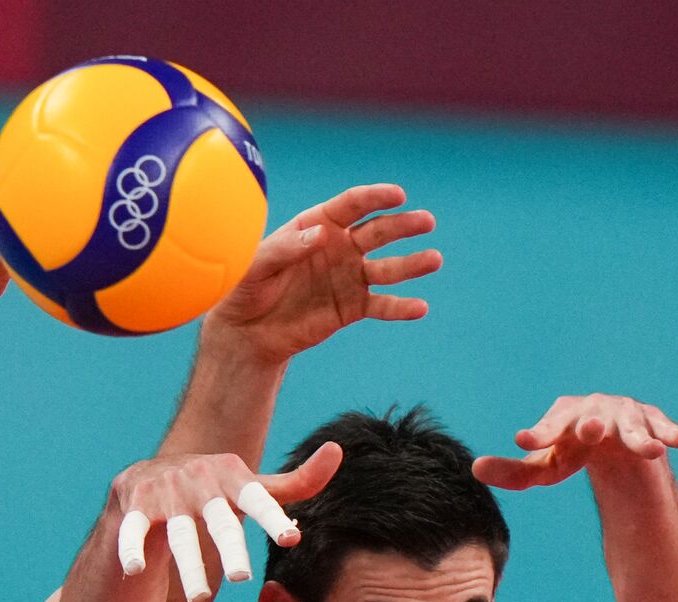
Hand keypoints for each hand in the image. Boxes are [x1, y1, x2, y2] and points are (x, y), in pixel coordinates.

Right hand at [112, 444, 342, 601]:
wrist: (146, 475)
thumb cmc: (212, 490)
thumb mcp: (251, 486)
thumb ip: (295, 482)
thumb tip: (338, 451)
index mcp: (230, 474)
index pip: (256, 498)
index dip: (272, 518)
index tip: (291, 537)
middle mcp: (198, 481)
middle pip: (218, 521)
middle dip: (229, 547)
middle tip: (242, 576)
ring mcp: (165, 493)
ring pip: (179, 535)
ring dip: (188, 564)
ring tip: (201, 596)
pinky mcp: (133, 505)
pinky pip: (133, 530)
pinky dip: (132, 548)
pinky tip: (135, 569)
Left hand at [204, 184, 441, 364]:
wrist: (247, 331)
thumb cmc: (244, 289)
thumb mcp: (256, 266)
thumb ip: (285, 248)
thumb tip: (321, 234)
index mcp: (316, 225)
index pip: (351, 206)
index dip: (375, 198)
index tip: (397, 194)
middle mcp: (339, 247)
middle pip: (378, 231)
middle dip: (403, 225)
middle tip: (426, 221)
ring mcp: (349, 277)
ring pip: (388, 268)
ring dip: (412, 264)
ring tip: (433, 260)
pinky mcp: (352, 307)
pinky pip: (381, 305)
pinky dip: (400, 307)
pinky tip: (420, 308)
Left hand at [473, 394, 677, 490]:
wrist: (615, 450)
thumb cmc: (572, 454)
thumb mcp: (545, 468)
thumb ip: (514, 472)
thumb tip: (476, 468)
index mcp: (565, 415)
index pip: (551, 424)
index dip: (541, 432)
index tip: (525, 441)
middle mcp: (597, 410)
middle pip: (594, 415)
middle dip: (592, 422)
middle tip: (589, 431)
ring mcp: (629, 416)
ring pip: (634, 424)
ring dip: (640, 435)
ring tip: (650, 450)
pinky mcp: (657, 426)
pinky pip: (669, 428)